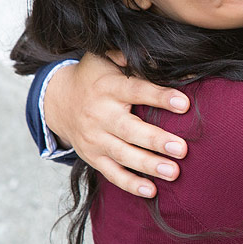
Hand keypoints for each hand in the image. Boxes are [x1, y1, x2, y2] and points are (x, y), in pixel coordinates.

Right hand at [45, 51, 190, 197]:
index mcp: (108, 88)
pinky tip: (151, 191)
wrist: (58, 101)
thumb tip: (157, 52)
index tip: (184, 103)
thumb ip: (128, 55)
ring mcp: (95, 139)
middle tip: (182, 149)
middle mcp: (100, 114)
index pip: (136, 91)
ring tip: (174, 172)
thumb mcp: (104, 57)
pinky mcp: (93, 157)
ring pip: (123, 155)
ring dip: (149, 165)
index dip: (159, 97)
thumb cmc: (94, 76)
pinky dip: (130, 184)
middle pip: (129, 130)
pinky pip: (112, 173)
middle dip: (156, 140)